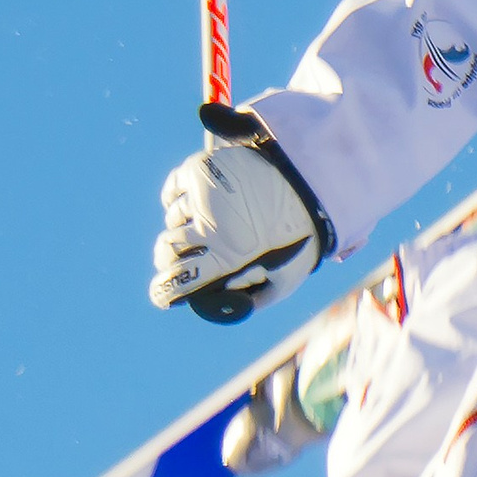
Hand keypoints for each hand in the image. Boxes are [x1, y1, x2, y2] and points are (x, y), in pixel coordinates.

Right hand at [150, 113, 330, 323]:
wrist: (313, 191)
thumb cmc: (299, 243)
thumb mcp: (279, 284)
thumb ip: (246, 301)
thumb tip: (215, 306)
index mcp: (227, 259)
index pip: (176, 280)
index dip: (163, 293)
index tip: (162, 295)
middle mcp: (211, 227)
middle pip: (166, 250)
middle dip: (167, 260)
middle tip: (177, 260)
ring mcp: (206, 196)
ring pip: (172, 219)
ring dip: (180, 227)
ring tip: (200, 226)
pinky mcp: (204, 170)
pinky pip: (173, 188)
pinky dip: (174, 198)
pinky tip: (189, 204)